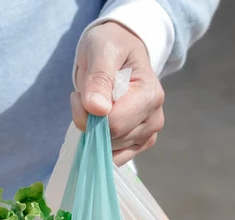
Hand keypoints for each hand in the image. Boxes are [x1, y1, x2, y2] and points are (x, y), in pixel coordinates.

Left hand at [72, 22, 164, 165]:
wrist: (120, 48)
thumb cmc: (111, 46)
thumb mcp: (101, 51)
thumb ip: (99, 79)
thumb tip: (97, 109)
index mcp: (149, 95)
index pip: (113, 124)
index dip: (87, 115)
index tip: (79, 96)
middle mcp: (154, 118)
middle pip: (111, 138)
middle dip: (90, 122)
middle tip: (87, 97)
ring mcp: (149, 133)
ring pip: (110, 150)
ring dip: (94, 131)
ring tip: (96, 104)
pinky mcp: (140, 142)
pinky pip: (115, 157)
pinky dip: (100, 145)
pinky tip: (100, 123)